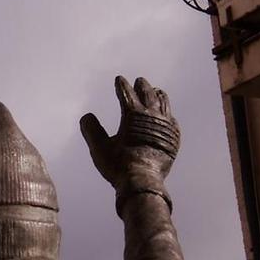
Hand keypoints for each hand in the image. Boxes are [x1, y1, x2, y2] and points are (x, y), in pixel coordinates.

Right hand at [80, 76, 177, 192]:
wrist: (143, 181)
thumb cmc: (118, 165)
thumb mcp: (99, 147)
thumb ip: (91, 130)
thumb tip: (86, 116)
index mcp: (133, 115)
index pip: (127, 94)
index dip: (122, 86)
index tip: (119, 79)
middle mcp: (152, 117)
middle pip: (149, 95)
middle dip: (143, 86)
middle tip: (140, 80)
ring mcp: (166, 126)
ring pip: (164, 105)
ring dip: (159, 96)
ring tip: (157, 91)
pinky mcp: (173, 138)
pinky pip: (172, 120)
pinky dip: (168, 114)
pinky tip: (167, 116)